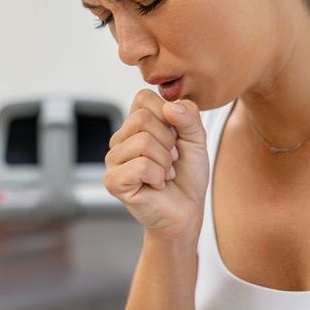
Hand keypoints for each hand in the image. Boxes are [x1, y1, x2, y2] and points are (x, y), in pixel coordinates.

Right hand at [104, 89, 209, 241]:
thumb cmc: (187, 175)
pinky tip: (157, 184)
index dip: (167, 115)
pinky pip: (140, 166)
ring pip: (143, 142)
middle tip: (170, 159)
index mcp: (135, 125)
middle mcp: (120, 139)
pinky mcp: (113, 181)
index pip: (143, 97)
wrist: (186, 211)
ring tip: (165, 173)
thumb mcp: (196, 138)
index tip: (175, 137)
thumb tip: (170, 106)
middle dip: (167, 141)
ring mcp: (113, 160)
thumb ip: (189, 116)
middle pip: (141, 118)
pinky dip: (158, 176)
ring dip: (164, 162)